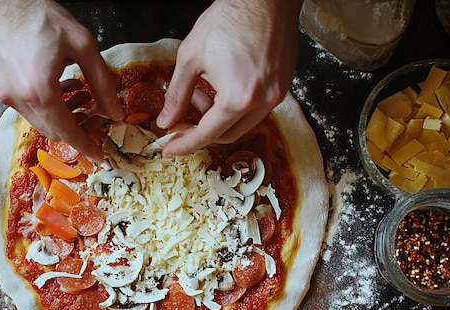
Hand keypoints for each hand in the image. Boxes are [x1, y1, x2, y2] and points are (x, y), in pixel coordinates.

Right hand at [0, 0, 123, 159]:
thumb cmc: (38, 14)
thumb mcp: (82, 44)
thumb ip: (101, 82)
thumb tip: (115, 111)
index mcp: (39, 91)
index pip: (67, 131)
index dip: (86, 146)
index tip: (100, 156)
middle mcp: (18, 99)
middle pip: (52, 131)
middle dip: (77, 131)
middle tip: (96, 122)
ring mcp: (4, 94)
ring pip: (40, 121)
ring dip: (63, 117)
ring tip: (82, 97)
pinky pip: (28, 108)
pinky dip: (48, 106)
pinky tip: (61, 87)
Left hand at [157, 0, 301, 155]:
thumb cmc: (230, 19)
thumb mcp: (191, 57)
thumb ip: (177, 94)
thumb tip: (167, 120)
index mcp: (238, 98)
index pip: (207, 134)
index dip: (185, 144)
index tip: (170, 149)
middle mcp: (262, 102)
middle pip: (228, 135)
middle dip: (203, 127)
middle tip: (188, 109)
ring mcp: (276, 95)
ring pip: (243, 124)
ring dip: (220, 116)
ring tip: (206, 89)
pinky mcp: (283, 86)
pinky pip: (257, 109)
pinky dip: (237, 106)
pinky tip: (224, 84)